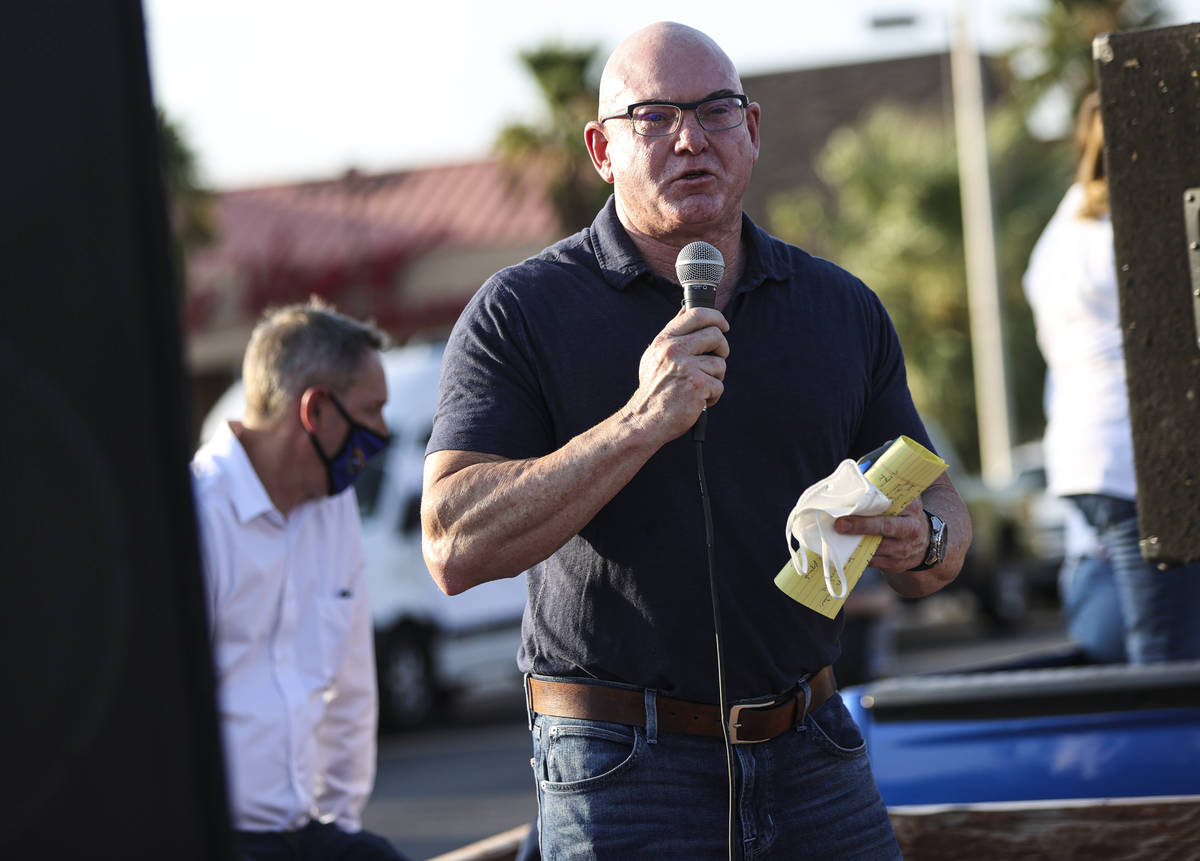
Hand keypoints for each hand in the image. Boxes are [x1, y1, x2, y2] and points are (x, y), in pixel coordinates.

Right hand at [626, 306, 728, 439]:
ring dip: (715, 378)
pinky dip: (712, 396)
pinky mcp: (697, 385)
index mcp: (664, 340)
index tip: (723, 325)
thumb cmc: (654, 389)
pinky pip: (719, 385)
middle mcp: (674, 350)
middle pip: (716, 334)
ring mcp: (686, 367)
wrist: (645, 419)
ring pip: (720, 363)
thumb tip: (686, 310)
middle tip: (715, 361)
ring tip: (698, 387)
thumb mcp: (655, 355)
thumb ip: (673, 333)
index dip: (716, 317)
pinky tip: (698, 401)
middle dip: (722, 349)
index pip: (696, 314)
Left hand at [834, 497, 927, 573]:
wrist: (925, 542)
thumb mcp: (904, 501)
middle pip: (884, 527)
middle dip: (861, 526)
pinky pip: (873, 561)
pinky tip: (846, 551)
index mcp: (912, 510)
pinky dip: (858, 557)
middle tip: (840, 524)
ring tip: (838, 537)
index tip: (854, 505)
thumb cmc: (906, 517)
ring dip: (855, 544)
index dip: (873, 505)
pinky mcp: (895, 564)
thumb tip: (861, 475)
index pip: (892, 505)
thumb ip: (886, 491)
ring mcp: (904, 550)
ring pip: (876, 548)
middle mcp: (910, 530)